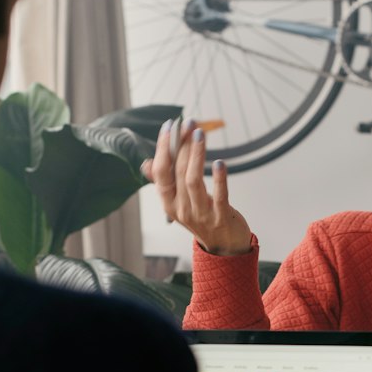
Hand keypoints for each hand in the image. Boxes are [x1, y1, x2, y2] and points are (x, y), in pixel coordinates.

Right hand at [140, 117, 251, 254]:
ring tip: (199, 134)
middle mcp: (181, 209)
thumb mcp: (179, 203)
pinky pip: (219, 196)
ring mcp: (200, 214)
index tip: (169, 126)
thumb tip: (146, 164)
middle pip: (177, 172)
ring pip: (193, 181)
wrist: (225, 249)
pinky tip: (220, 163)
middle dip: (181, 145)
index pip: (160, 172)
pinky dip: (219, 179)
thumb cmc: (202, 220)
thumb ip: (164, 184)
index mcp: (169, 203)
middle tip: (188, 122)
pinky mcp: (221, 218)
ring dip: (196, 155)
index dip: (163, 148)